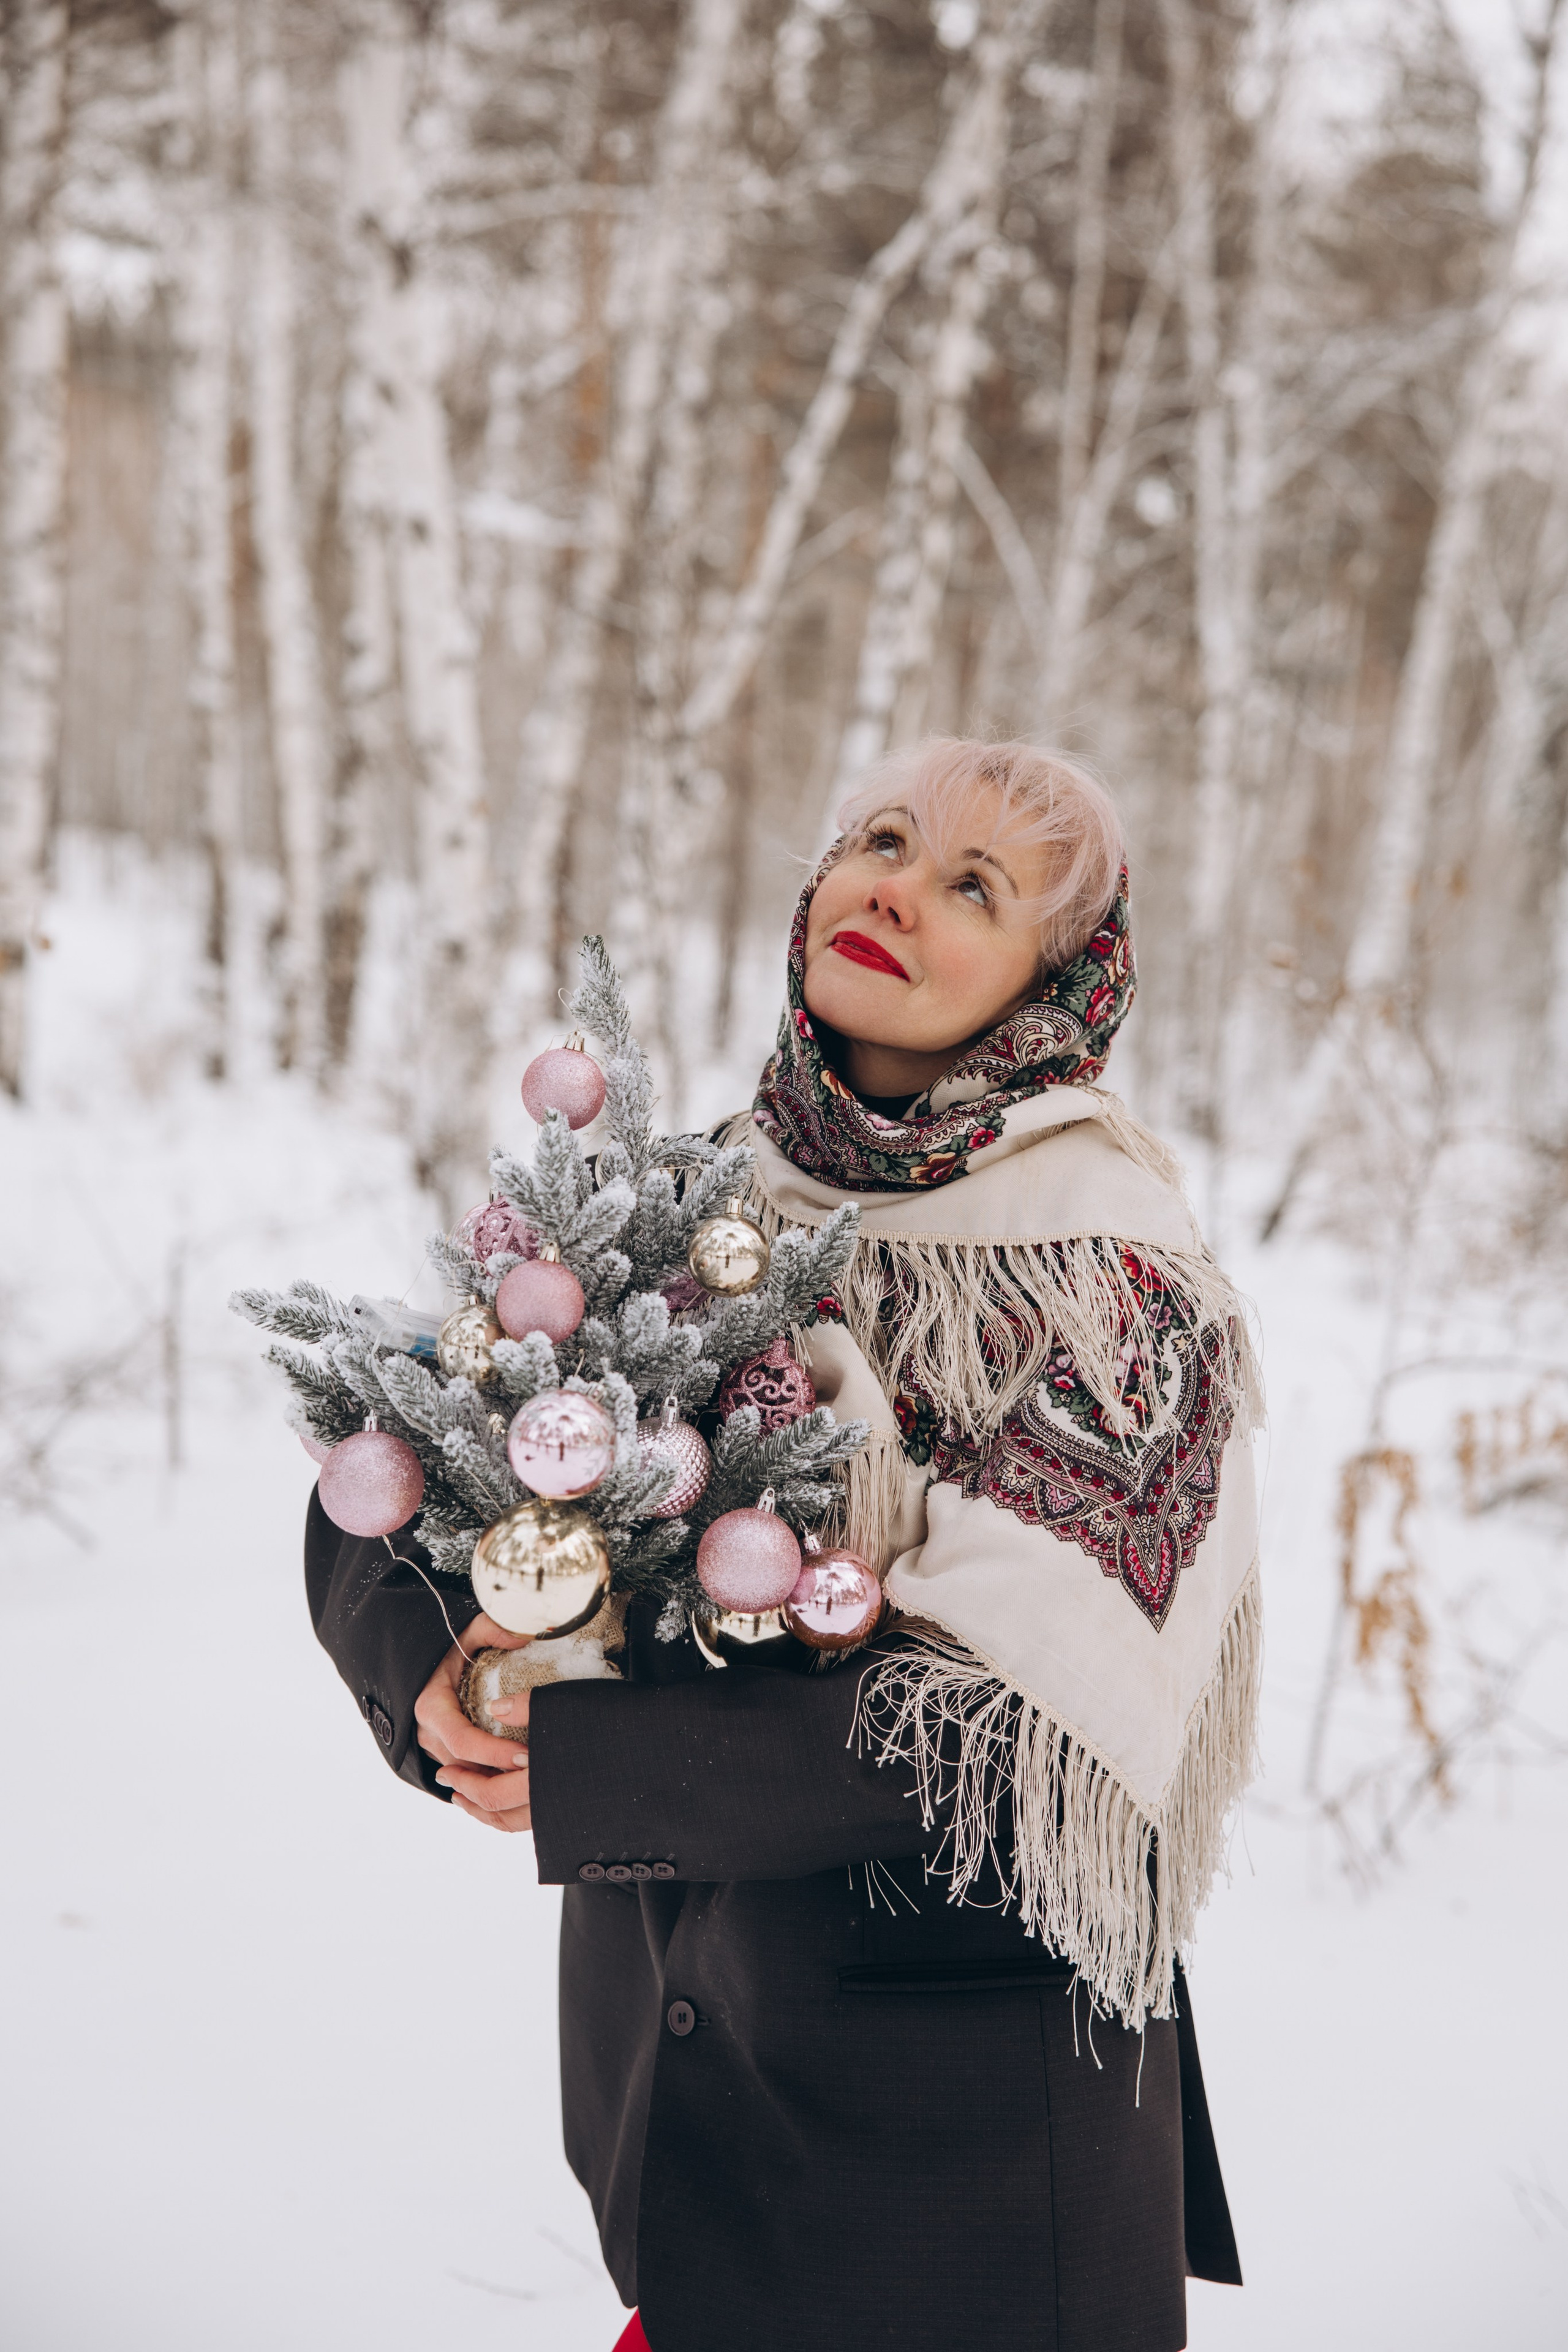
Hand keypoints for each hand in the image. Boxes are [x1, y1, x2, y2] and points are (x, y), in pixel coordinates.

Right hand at [415, 1614, 533, 1833]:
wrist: (417, 1658)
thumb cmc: (444, 1646)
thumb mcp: (466, 1631)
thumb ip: (492, 1629)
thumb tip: (525, 1636)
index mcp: (431, 1706)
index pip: (463, 1741)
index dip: (495, 1753)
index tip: (526, 1755)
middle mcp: (427, 1732)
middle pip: (466, 1766)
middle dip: (500, 1772)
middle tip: (539, 1770)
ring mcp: (431, 1745)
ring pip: (464, 1774)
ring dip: (495, 1779)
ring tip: (532, 1776)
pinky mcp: (440, 1750)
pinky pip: (463, 1772)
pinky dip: (487, 1777)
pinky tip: (514, 1777)